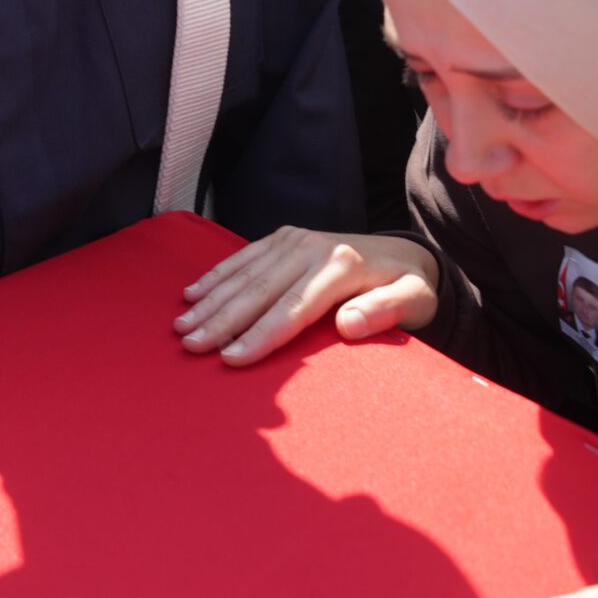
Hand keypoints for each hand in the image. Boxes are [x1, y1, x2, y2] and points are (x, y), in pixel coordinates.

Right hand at [174, 227, 437, 365]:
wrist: (406, 252)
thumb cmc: (409, 287)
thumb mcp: (415, 302)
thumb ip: (386, 312)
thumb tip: (348, 323)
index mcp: (342, 267)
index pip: (293, 309)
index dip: (261, 336)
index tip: (231, 360)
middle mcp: (313, 248)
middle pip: (260, 291)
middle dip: (222, 321)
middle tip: (191, 346)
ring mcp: (297, 239)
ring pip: (246, 274)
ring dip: (211, 300)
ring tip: (182, 326)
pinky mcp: (286, 237)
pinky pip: (246, 256)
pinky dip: (218, 275)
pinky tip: (193, 292)